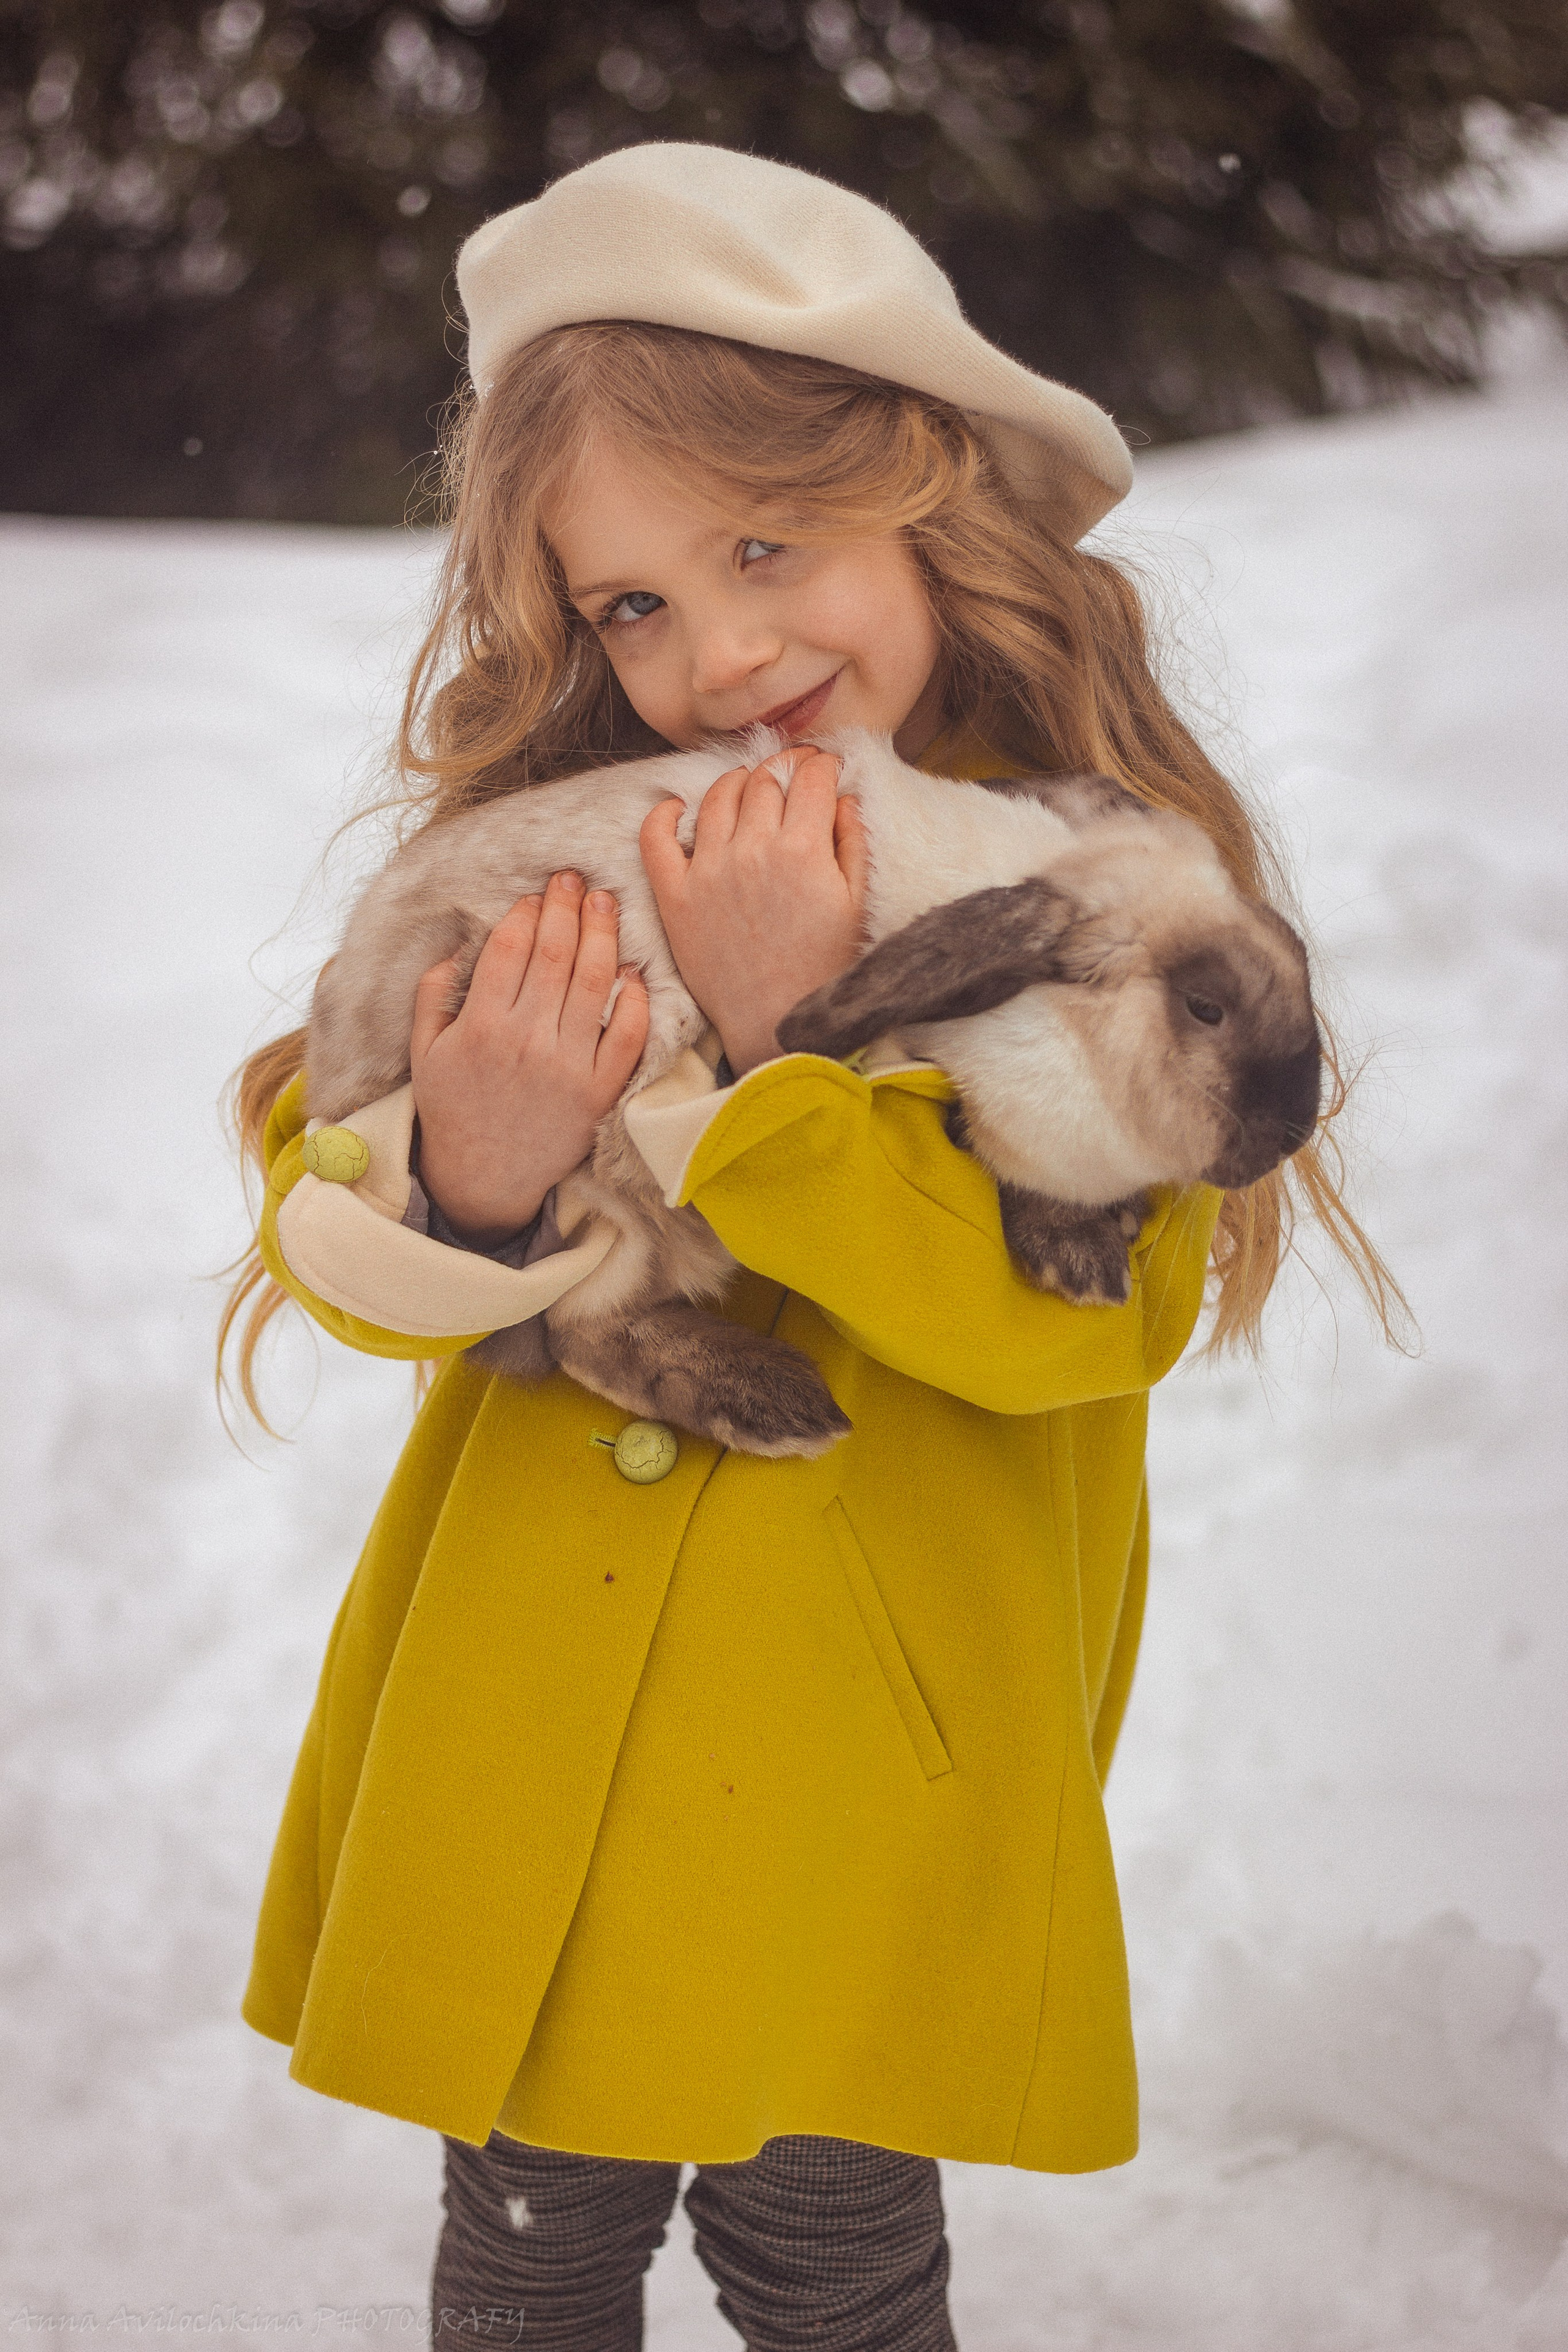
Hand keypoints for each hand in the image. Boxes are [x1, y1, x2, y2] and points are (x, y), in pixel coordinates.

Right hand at [409, 870, 648, 1244]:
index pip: (509, 948)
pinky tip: (634, 971)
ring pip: (594, 983)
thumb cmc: (453, 1107)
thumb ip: (433, 993)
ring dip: (602, 935)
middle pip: (556, 955)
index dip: (526, 912)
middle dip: (567, 907)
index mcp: (481, 1026)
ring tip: (605, 903)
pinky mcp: (600, 1092)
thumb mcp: (425, 1050)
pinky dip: (636, 1000)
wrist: (484, 1178)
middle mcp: (527, 1042)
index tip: (535, 894)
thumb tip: (460, 942)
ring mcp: (569, 1067)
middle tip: (575, 879)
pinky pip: (628, 1036)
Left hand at [639, 749, 866, 1077]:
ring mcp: (707, 871)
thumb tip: (842, 796)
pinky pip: (655, 838)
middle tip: (794, 774)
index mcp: (802, 850)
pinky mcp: (676, 897)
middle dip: (784, 767)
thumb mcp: (858, 903)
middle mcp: (751, 850)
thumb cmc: (826, 970)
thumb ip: (853, 841)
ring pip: (717, 797)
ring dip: (736, 781)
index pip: (810, 778)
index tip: (827, 767)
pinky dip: (663, 814)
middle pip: (764, 779)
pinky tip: (677, 808)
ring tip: (750, 787)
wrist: (778, 1025)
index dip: (822, 764)